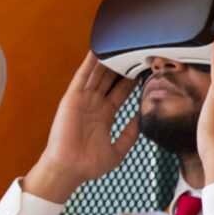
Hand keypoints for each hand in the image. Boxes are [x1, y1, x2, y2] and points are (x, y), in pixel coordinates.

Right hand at [22, 54, 134, 201]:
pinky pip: (81, 77)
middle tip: (136, 51)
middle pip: (111, 79)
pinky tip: (96, 51)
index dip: (133, 80)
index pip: (121, 92)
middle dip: (123, 66)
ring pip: (98, 74)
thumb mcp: (118, 151)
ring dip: (107, 60)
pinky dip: (88, 63)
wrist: (69, 170)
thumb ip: (129, 135)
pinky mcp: (72, 99)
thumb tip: (139, 120)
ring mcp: (83, 100)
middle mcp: (94, 105)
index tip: (145, 69)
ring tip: (119, 44)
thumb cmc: (88, 165)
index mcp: (105, 115)